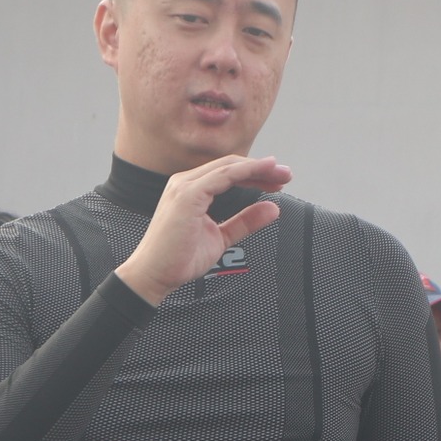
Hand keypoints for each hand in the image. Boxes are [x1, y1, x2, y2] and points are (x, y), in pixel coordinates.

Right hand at [113, 156, 289, 306]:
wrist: (153, 275)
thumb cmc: (179, 258)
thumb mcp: (221, 237)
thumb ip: (245, 221)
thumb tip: (272, 209)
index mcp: (191, 189)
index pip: (228, 173)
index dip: (255, 174)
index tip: (278, 181)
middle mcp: (186, 183)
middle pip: (230, 166)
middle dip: (261, 168)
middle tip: (287, 175)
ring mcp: (184, 186)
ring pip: (228, 167)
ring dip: (258, 168)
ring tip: (281, 174)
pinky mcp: (187, 195)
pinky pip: (222, 176)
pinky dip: (245, 172)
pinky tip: (263, 173)